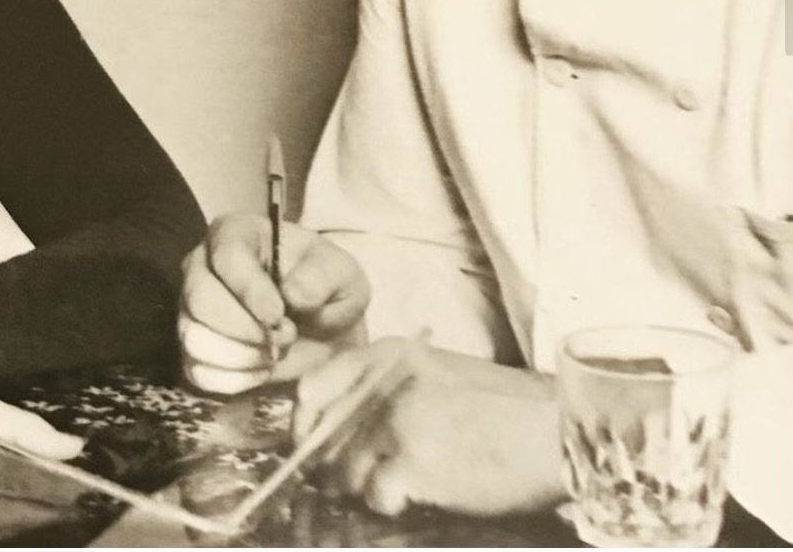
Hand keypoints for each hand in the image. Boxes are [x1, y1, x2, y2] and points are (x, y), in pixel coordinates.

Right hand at [0, 382, 85, 545]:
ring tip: (59, 513)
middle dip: (46, 509)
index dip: (50, 483)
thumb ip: (22, 427)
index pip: (11, 473)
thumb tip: (69, 447)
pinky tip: (19, 521)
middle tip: (81, 505)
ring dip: (26, 522)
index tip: (83, 485)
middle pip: (2, 507)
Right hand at [179, 213, 369, 395]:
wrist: (324, 331)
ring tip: (275, 354)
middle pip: (200, 298)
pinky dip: (234, 379)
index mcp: (236, 232)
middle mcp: (202, 266)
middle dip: (246, 328)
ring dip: (241, 357)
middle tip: (286, 336)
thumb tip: (291, 294)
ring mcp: (192, 310)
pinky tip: (261, 370)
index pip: (227, 256)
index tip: (277, 316)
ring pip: (194, 338)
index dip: (250, 289)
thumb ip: (321, 277)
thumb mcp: (341, 274)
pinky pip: (198, 372)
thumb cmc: (326, 289)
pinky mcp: (193, 351)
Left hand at [296, 341, 563, 518]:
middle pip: (323, 438)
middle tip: (362, 478)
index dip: (304, 424)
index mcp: (387, 355)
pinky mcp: (414, 466)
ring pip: (344, 473)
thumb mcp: (431, 373)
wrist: (554, 431)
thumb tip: (327, 427)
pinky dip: (390, 504)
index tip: (310, 446)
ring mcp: (397, 425)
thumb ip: (380, 387)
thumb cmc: (500, 408)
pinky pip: (376, 497)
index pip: (312, 388)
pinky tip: (417, 494)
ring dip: (364, 487)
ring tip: (400, 483)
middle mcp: (384, 384)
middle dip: (333, 466)